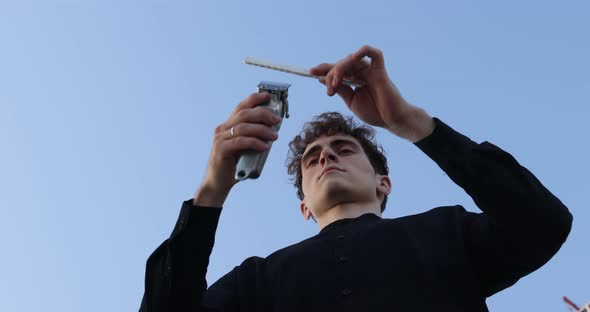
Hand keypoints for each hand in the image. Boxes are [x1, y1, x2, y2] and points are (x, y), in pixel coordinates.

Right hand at [194, 92, 280, 205]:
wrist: (218, 184)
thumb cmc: (234, 166)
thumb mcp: (245, 148)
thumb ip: (254, 138)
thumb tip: (274, 130)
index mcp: (228, 125)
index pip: (241, 107)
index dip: (254, 99)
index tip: (268, 96)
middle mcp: (222, 129)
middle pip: (244, 114)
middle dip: (262, 114)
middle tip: (277, 119)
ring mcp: (220, 139)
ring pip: (242, 127)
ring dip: (261, 129)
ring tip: (274, 135)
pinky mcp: (221, 150)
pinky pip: (240, 142)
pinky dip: (254, 142)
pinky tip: (264, 146)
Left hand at [311, 45, 433, 140]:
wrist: (391, 121)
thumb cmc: (374, 112)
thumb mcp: (351, 101)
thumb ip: (340, 89)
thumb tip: (322, 79)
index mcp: (354, 79)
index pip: (336, 69)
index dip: (323, 68)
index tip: (310, 72)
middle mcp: (362, 72)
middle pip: (341, 64)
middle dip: (330, 75)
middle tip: (329, 92)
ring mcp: (371, 70)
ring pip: (351, 59)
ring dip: (339, 70)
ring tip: (335, 85)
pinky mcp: (380, 71)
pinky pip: (374, 53)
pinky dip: (363, 50)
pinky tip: (353, 57)